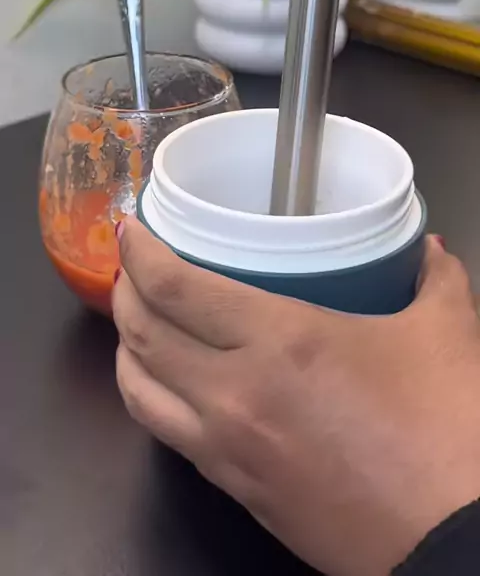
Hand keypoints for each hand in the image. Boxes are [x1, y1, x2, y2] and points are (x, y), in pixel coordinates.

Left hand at [114, 220, 479, 575]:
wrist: (452, 543)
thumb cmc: (446, 430)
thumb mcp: (448, 335)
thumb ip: (435, 278)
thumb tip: (430, 248)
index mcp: (279, 341)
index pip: (176, 288)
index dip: (140, 252)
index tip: (131, 227)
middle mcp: (234, 393)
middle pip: (142, 334)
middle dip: (124, 290)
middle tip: (132, 265)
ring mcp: (227, 449)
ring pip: (137, 391)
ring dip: (124, 348)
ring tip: (137, 320)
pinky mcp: (235, 490)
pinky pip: (166, 434)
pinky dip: (147, 396)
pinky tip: (169, 383)